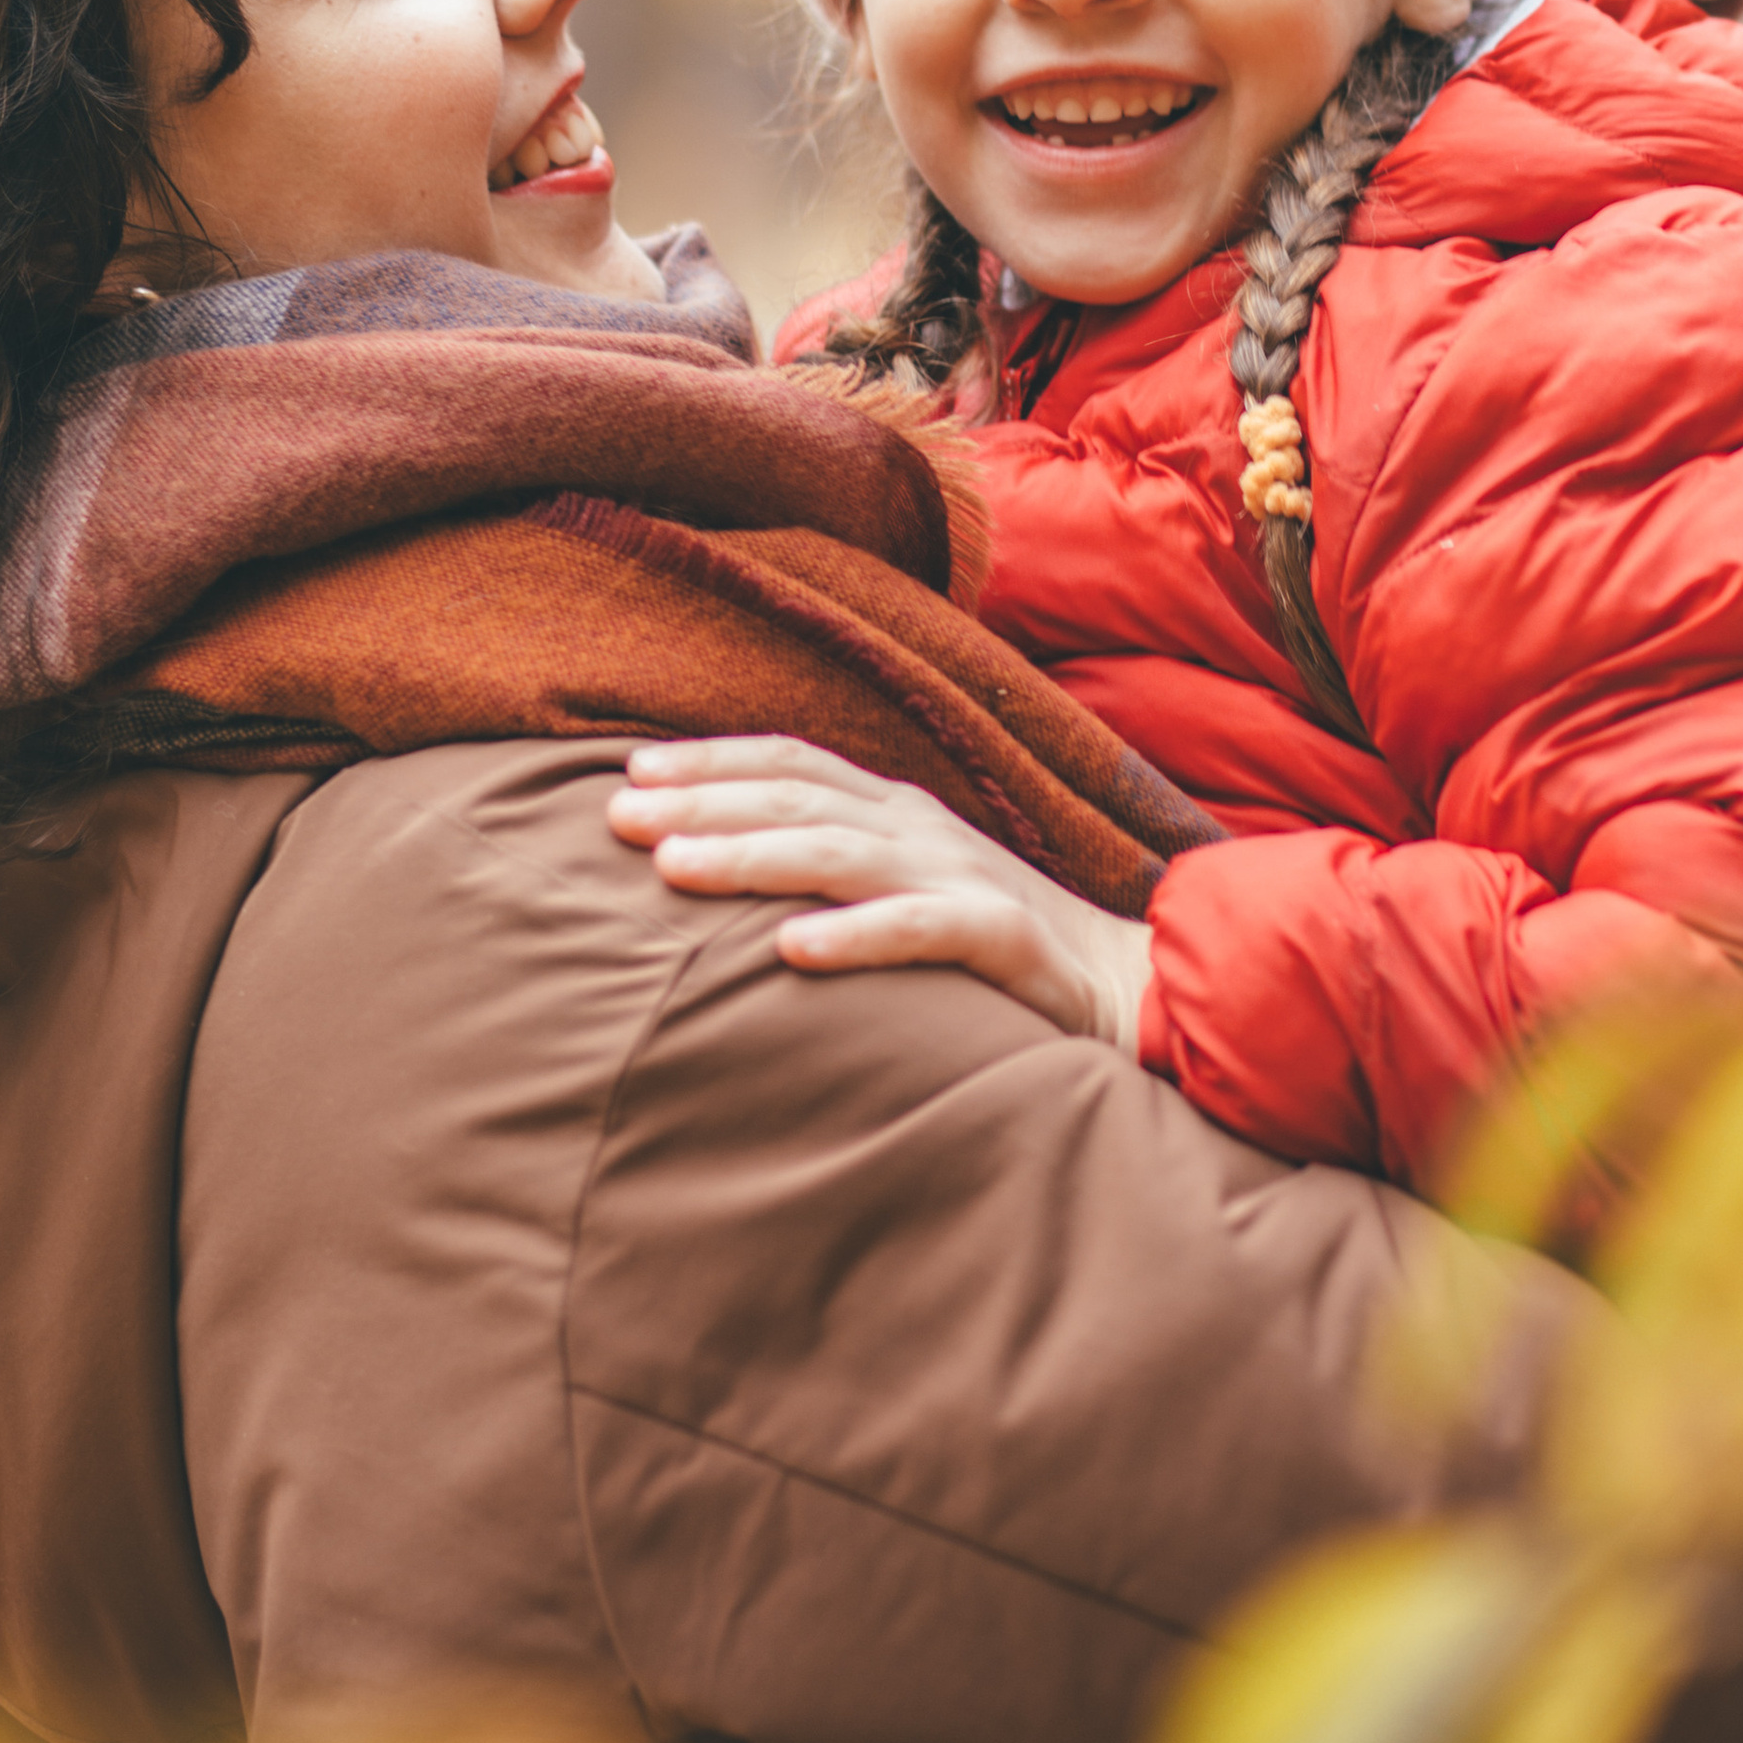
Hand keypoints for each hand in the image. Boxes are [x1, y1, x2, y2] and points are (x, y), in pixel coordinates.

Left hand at [607, 736, 1155, 1051]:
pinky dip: (854, 936)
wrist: (1126, 982)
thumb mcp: (906, 885)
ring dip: (752, 855)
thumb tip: (724, 864)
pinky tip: (789, 949)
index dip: (712, 760)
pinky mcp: (1000, 938)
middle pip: (799, 800)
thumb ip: (835, 865)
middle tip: (616, 815)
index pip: (793, 764)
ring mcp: (960, 877)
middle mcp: (919, 829)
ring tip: (673, 867)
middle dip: (704, 800)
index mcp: (895, 810)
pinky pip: (920, 931)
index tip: (629, 770)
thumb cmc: (993, 940)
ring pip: (842, 855)